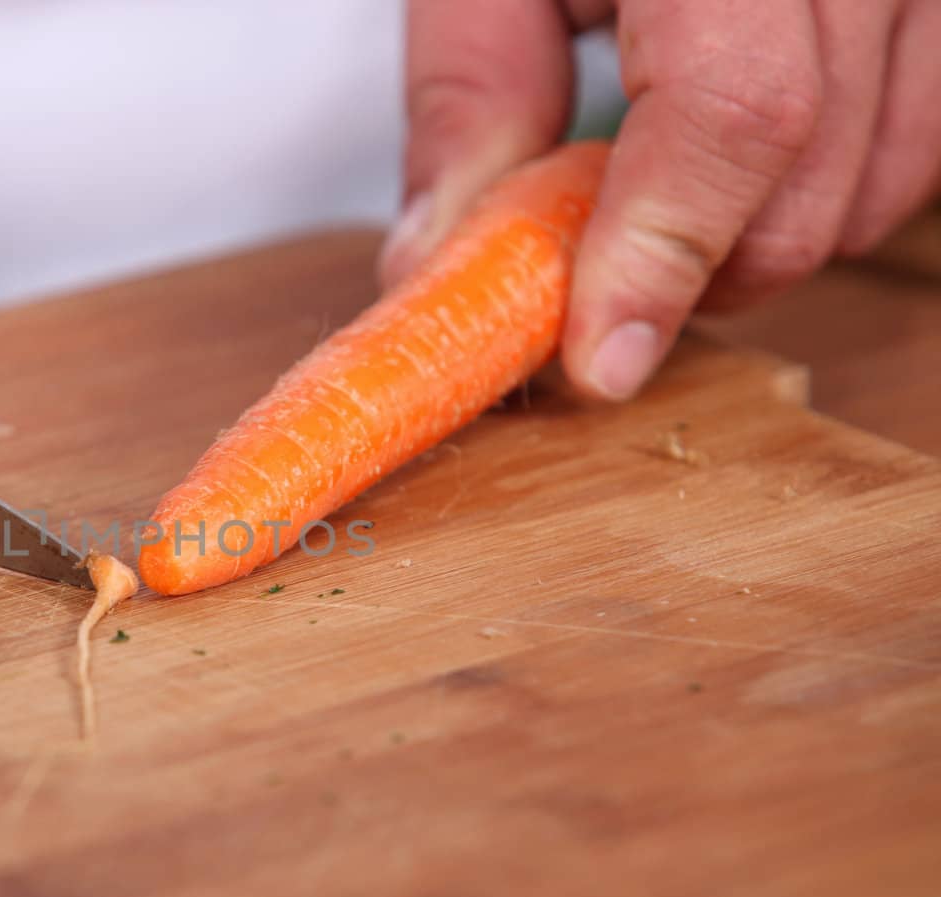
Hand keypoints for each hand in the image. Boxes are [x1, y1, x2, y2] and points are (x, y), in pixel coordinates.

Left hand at [380, 0, 940, 400]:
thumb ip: (467, 98)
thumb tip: (439, 268)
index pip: (740, 111)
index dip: (664, 255)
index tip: (598, 362)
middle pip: (818, 178)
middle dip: (697, 272)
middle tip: (595, 279)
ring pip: (880, 185)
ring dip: (760, 241)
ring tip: (660, 202)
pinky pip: (922, 142)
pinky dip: (828, 192)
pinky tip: (740, 165)